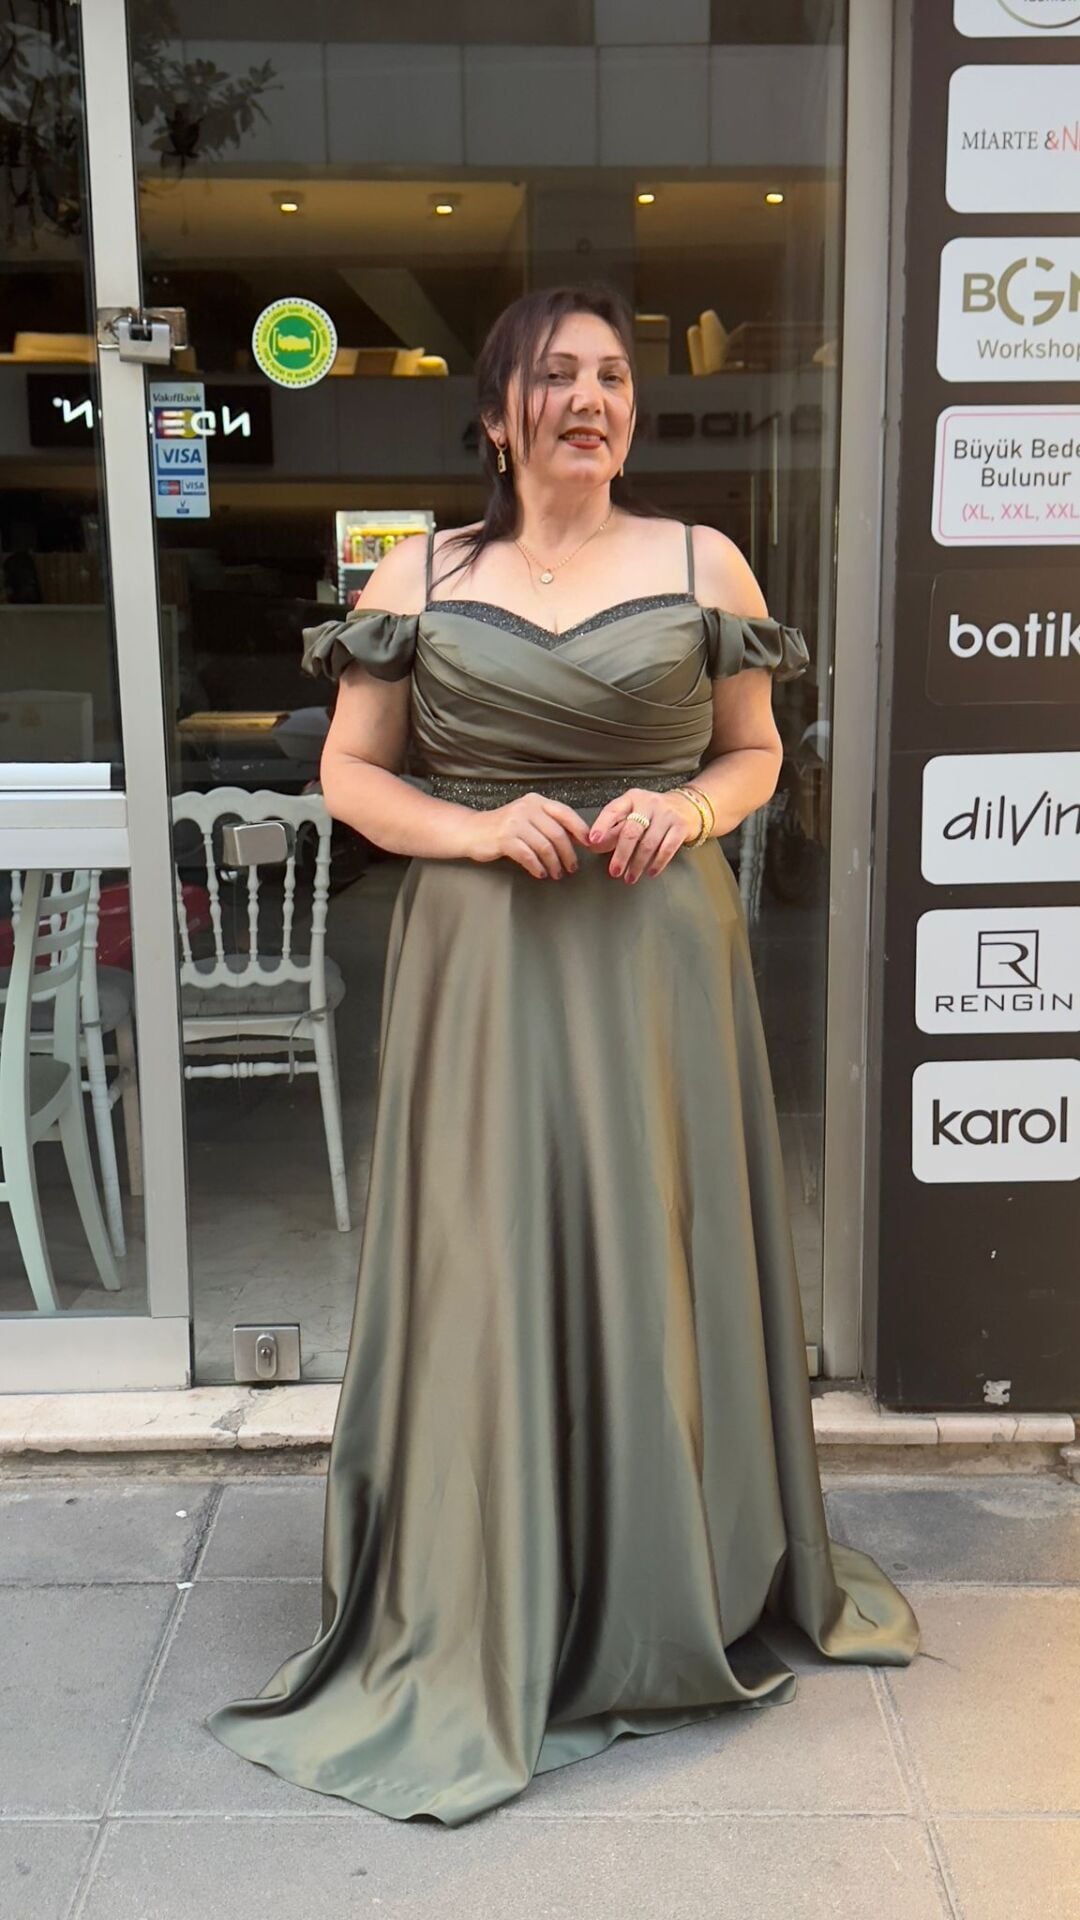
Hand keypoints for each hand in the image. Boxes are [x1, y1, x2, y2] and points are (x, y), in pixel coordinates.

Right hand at [463, 792, 591, 878]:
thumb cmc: (503, 827)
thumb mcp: (527, 817)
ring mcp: (514, 823)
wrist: (472, 831)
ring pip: (544, 847)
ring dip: (554, 863)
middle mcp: (526, 808)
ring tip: (556, 873)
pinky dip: (537, 867)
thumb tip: (578, 838)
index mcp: (536, 801)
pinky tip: (540, 873)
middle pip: (557, 834)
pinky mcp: (504, 838)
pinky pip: (528, 856)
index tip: (589, 845)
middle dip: (568, 854)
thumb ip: (549, 823)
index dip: (580, 829)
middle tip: (572, 867)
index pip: (565, 813)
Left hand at [586, 787, 701, 881]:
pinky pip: (667, 849)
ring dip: (638, 864)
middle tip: (614, 871)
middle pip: (631, 831)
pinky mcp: (681, 826)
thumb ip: (612, 830)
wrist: (686, 806)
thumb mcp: (631, 815)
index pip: (613, 810)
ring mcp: (667, 814)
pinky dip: (657, 863)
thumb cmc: (652, 814)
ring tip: (630, 877)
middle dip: (621, 855)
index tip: (593, 840)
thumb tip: (593, 847)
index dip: (602, 825)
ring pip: (648, 843)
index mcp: (632, 798)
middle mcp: (649, 803)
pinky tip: (650, 872)